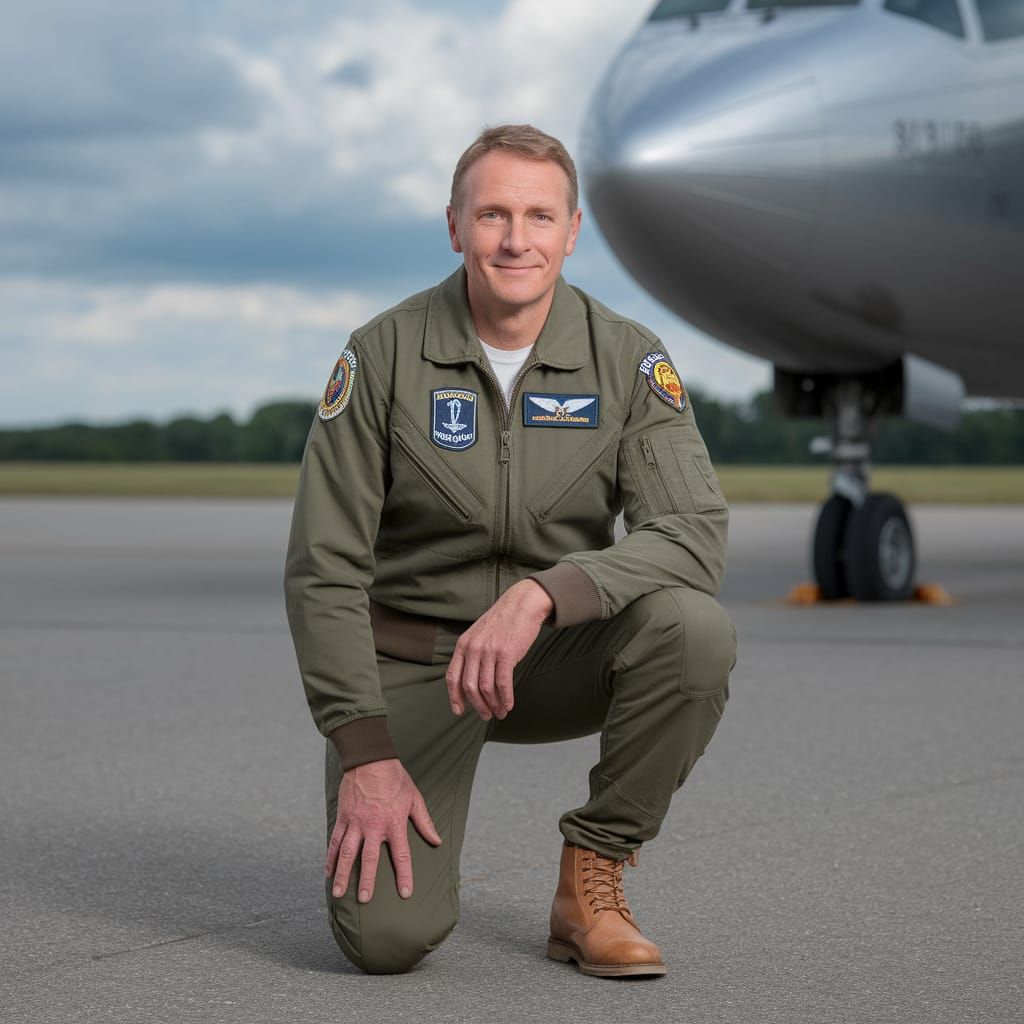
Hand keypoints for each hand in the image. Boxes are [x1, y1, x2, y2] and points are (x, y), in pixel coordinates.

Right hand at [326, 758, 440, 903]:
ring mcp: (356, 822)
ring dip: (343, 874)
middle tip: (365, 900)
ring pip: (348, 853)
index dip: (404, 876)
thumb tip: (437, 841)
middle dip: (367, 881)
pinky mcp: (343, 817)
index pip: (401, 856)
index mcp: (394, 823)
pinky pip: (336, 840)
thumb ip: (424, 822)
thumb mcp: (415, 799)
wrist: (371, 759)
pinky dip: (331, 857)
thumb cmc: (396, 779)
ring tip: (339, 893)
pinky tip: (328, 871)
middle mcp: (374, 826)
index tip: (405, 893)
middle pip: (370, 859)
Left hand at [445, 579, 553, 720]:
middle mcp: (473, 648)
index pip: (453, 676)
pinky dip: (505, 698)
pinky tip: (509, 704)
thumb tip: (472, 681)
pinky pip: (503, 683)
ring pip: (486, 687)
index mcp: (463, 644)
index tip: (459, 710)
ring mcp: (489, 651)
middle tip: (485, 716)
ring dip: (493, 705)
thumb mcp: (479, 634)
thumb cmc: (503, 621)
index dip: (454, 696)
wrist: (522, 604)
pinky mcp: (506, 654)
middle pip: (469, 686)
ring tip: (500, 712)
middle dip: (477, 706)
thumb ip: (473, 654)